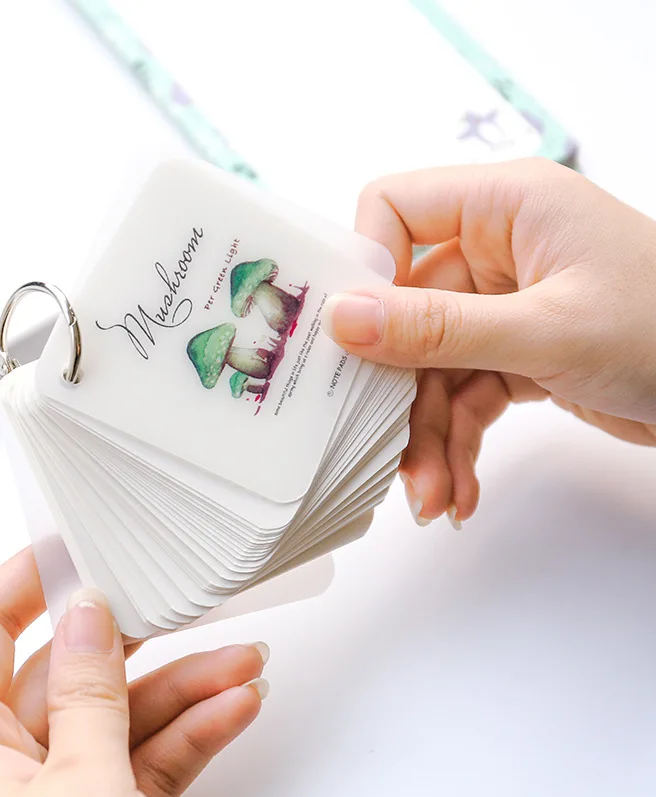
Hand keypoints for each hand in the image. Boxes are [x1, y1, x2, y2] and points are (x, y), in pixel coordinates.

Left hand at [0, 548, 268, 796]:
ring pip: (123, 714)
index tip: (74, 540)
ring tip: (241, 661)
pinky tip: (234, 706)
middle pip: (73, 670)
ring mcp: (60, 791)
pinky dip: (194, 733)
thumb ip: (85, 691)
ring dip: (186, 687)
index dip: (25, 579)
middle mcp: (4, 765)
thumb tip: (89, 610)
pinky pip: (149, 759)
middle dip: (140, 638)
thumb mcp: (76, 784)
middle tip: (179, 597)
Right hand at [322, 158, 655, 525]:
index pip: (395, 208)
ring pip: (430, 367)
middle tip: (387, 450)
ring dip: (428, 436)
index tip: (350, 337)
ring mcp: (502, 305)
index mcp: (505, 206)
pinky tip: (457, 493)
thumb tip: (342, 318)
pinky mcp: (513, 353)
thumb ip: (438, 327)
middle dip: (400, 390)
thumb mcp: (546, 331)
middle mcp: (495, 248)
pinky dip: (457, 444)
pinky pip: (462, 395)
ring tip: (432, 498)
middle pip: (405, 311)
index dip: (364, 267)